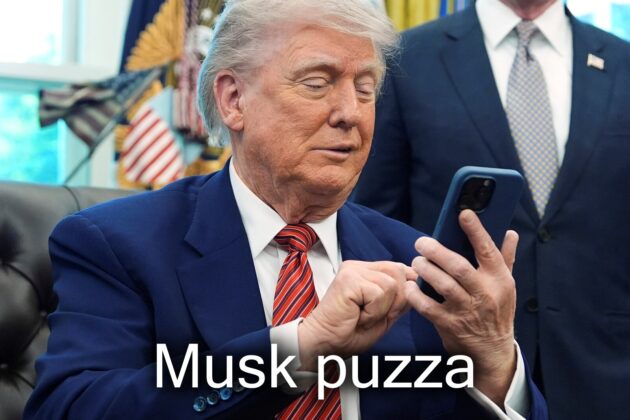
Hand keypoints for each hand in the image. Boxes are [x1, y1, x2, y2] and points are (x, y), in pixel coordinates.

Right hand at [298, 260, 416, 370]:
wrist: (325, 344)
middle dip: (394, 301)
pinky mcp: (349, 279)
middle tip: (371, 315)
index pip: (399, 269)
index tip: (385, 311)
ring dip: (382, 309)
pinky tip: (357, 316)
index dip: (402, 291)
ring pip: (391, 285)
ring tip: (362, 316)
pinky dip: (374, 312)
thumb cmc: (350, 332)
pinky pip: (380, 294)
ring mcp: (352, 270)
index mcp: (365, 271)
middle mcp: (358, 266)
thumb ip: (400, 297)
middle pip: (399, 273)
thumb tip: (416, 281)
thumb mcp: (384, 314)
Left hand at [405, 209, 518, 405]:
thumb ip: (505, 258)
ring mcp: (466, 311)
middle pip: (459, 267)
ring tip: (417, 261)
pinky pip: (427, 307)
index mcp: (499, 280)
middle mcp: (484, 294)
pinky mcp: (449, 325)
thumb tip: (510, 232)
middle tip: (421, 242)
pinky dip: (416, 295)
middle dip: (437, 251)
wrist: (492, 351)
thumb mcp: (507, 285)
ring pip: (442, 285)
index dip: (476, 230)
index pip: (488, 250)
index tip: (463, 212)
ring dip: (425, 269)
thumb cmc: (497, 311)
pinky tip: (411, 286)